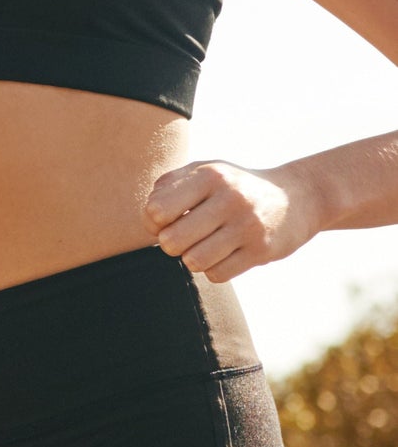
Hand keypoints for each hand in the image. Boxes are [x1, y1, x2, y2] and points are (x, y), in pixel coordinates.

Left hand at [145, 160, 319, 280]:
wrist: (297, 198)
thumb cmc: (234, 187)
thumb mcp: (205, 172)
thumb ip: (168, 186)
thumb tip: (149, 217)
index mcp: (210, 175)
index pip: (156, 211)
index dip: (153, 222)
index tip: (168, 219)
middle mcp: (230, 198)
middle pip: (172, 241)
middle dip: (171, 244)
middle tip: (184, 237)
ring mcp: (248, 226)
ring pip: (194, 262)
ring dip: (193, 258)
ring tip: (205, 245)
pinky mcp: (262, 251)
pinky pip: (217, 275)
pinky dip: (214, 269)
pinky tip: (226, 254)